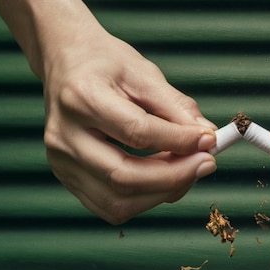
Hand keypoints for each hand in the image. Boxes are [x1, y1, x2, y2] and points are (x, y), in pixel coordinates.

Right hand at [41, 26, 216, 223]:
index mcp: (82, 98)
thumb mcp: (144, 73)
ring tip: (185, 169)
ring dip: (161, 193)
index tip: (208, 140)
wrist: (65, 61)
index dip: (179, 142)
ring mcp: (61, 162)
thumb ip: (177, 107)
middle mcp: (64, 136)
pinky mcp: (67, 178)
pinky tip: (161, 178)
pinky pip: (110, 207)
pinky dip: (143, 200)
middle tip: (206, 163)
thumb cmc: (105, 64)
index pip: (137, 133)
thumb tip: (206, 138)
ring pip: (118, 203)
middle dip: (175, 177)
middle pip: (124, 178)